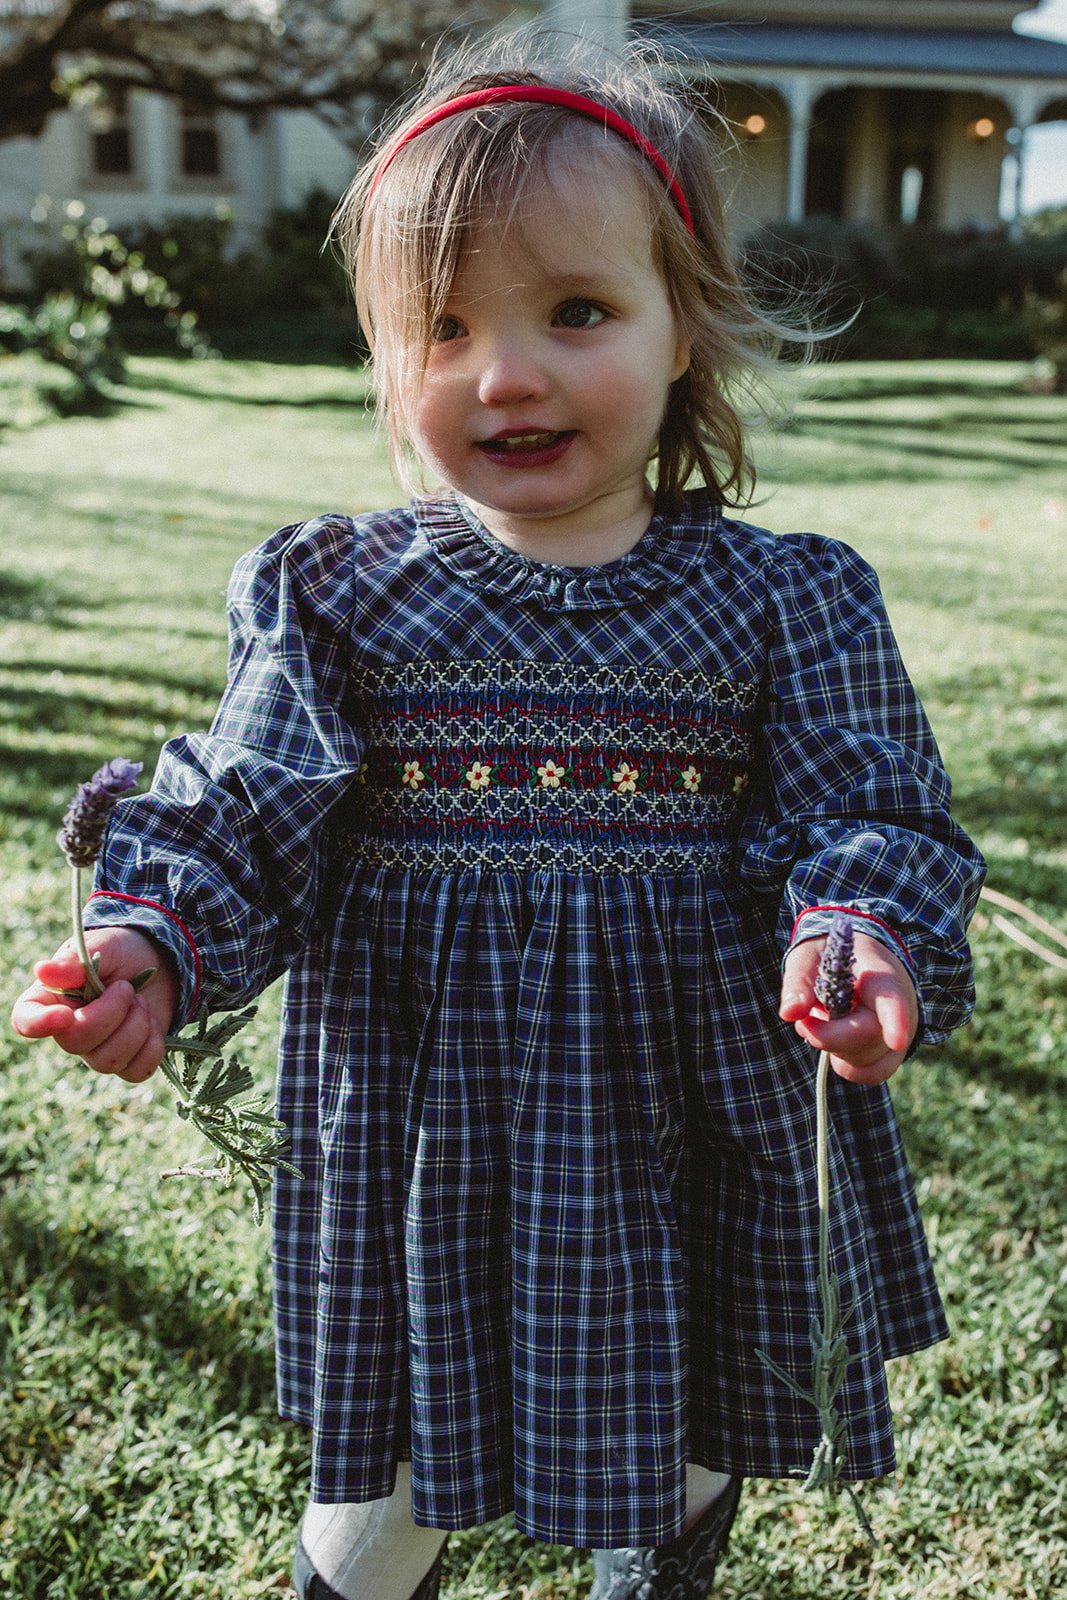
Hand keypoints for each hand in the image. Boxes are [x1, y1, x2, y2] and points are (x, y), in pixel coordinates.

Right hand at [10, 927, 177, 1082]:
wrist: (161, 963)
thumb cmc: (123, 952)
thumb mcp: (103, 945)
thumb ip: (75, 960)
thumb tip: (41, 971)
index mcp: (51, 999)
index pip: (26, 1020)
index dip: (40, 1023)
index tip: (66, 1015)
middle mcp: (68, 1030)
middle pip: (76, 1043)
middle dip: (111, 1013)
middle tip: (126, 987)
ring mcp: (96, 1050)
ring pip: (107, 1061)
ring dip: (135, 1026)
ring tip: (140, 1001)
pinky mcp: (127, 1061)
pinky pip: (135, 1071)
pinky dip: (152, 1046)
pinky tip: (153, 1022)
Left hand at [778, 930, 918, 1084]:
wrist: (859, 957)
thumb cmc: (832, 954)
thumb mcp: (809, 955)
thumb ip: (799, 981)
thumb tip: (789, 1014)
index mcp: (880, 975)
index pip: (891, 998)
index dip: (896, 1021)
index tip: (896, 1040)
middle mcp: (901, 1007)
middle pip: (868, 1036)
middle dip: (827, 1034)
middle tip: (806, 1018)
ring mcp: (901, 1032)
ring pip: (867, 1059)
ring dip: (833, 1047)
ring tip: (823, 1019)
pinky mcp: (893, 1052)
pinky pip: (871, 1072)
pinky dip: (845, 1063)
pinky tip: (833, 1039)